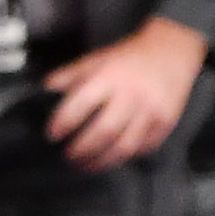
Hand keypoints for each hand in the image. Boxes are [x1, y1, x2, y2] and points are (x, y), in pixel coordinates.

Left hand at [44, 16, 206, 170]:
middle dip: (81, 149)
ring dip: (102, 161)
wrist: (172, 50)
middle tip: (68, 155)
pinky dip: (127, 156)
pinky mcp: (166, 120)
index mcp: (110, 77)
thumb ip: (68, 75)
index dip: (61, 124)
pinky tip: (114, 157)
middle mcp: (132, 94)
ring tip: (87, 165)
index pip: (80, 105)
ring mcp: (152, 109)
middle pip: (103, 131)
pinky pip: (144, 146)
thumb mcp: (97, 58)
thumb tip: (42, 92)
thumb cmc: (130, 56)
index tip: (52, 134)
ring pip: (124, 145)